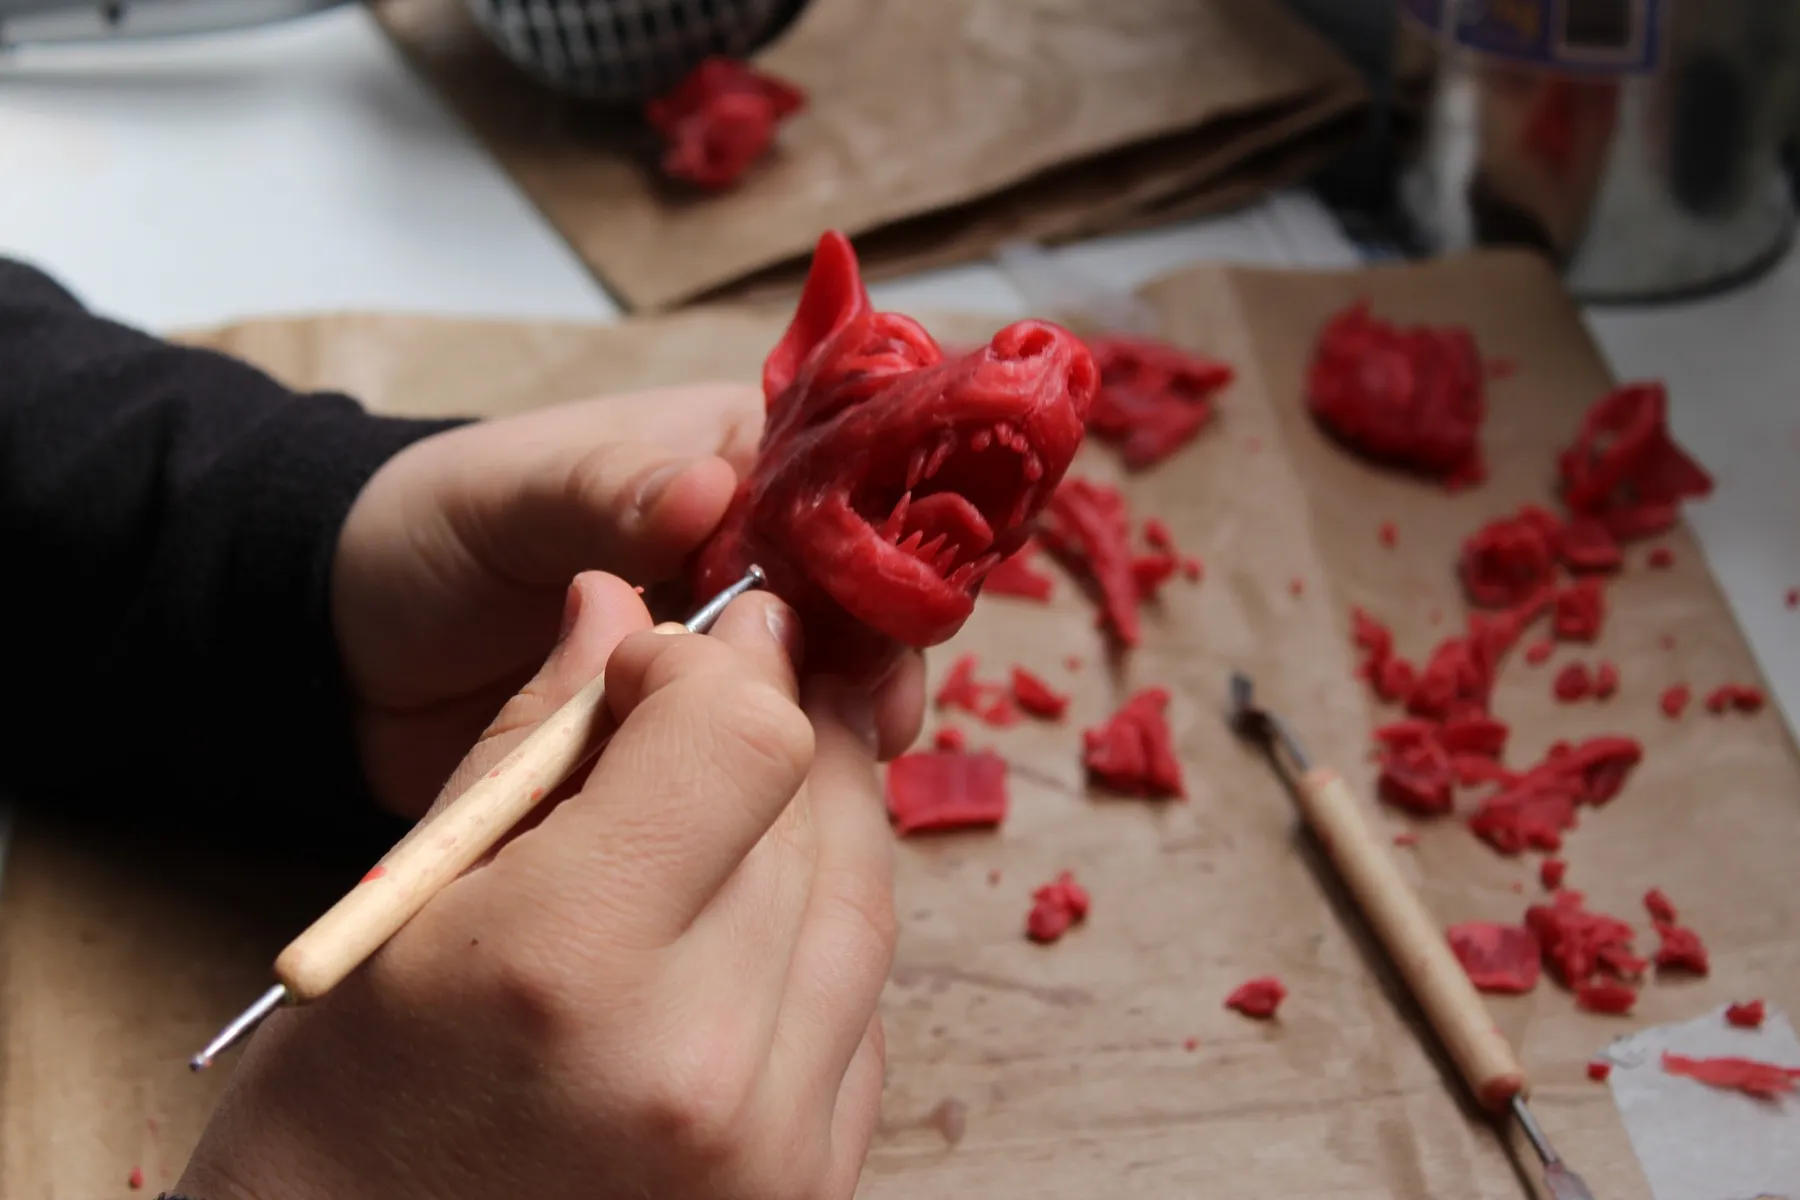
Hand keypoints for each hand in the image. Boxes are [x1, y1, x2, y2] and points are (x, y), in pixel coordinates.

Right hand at [180, 572, 896, 1199]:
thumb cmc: (343, 1123)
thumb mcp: (405, 911)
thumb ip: (537, 742)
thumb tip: (622, 605)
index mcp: (573, 966)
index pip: (746, 736)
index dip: (709, 667)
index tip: (654, 666)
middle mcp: (703, 1064)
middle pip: (813, 804)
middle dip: (759, 726)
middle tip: (698, 705)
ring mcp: (777, 1147)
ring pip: (863, 897)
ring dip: (805, 822)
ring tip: (721, 804)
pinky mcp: (814, 1190)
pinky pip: (862, 1003)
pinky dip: (814, 936)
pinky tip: (738, 926)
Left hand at [333, 385, 924, 817]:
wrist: (351, 648)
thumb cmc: (430, 535)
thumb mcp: (509, 499)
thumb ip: (604, 492)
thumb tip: (706, 491)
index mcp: (726, 460)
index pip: (840, 498)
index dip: (870, 562)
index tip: (873, 633)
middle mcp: (746, 549)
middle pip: (851, 600)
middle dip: (864, 657)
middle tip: (865, 719)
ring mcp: (724, 646)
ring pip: (818, 683)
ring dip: (827, 724)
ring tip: (827, 769)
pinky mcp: (693, 730)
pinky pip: (758, 752)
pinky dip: (775, 779)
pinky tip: (784, 811)